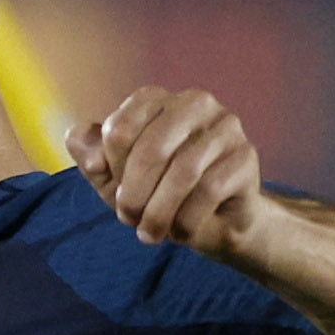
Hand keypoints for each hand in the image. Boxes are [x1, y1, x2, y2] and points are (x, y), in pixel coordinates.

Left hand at [69, 87, 263, 254]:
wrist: (211, 223)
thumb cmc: (157, 192)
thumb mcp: (113, 177)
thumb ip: (89, 154)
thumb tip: (89, 156)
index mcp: (157, 100)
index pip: (120, 129)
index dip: (111, 170)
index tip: (115, 193)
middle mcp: (194, 102)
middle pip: (150, 150)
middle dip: (133, 195)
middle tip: (129, 221)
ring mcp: (225, 126)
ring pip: (182, 172)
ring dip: (159, 213)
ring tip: (150, 234)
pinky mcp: (245, 156)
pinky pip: (210, 190)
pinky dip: (187, 220)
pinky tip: (181, 233)